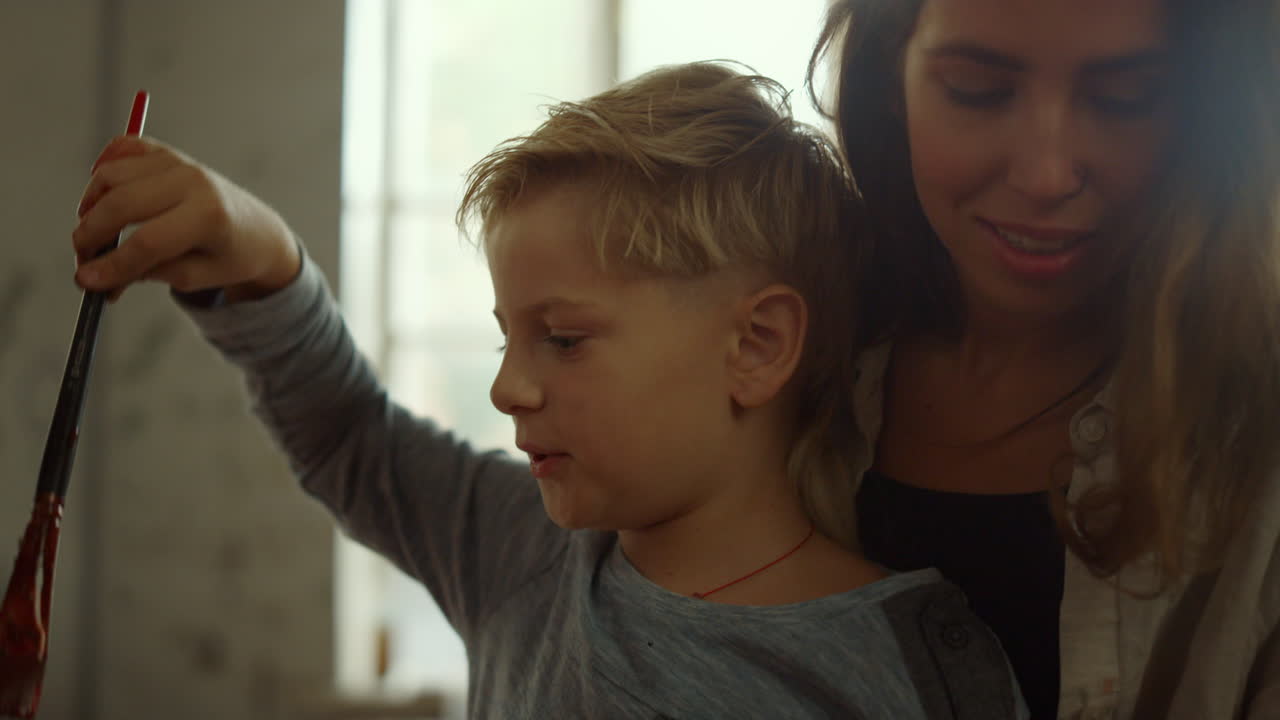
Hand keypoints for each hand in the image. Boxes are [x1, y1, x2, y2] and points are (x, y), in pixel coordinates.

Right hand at [72, 136, 300, 302]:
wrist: (258, 230)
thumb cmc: (229, 257)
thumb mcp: (195, 276)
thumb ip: (147, 274)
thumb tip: (95, 277)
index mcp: (209, 217)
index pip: (148, 241)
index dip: (112, 264)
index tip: (86, 281)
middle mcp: (193, 182)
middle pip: (122, 204)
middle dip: (91, 236)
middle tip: (82, 260)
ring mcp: (178, 162)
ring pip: (111, 177)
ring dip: (91, 207)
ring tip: (93, 236)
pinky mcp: (167, 153)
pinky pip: (121, 149)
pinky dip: (103, 169)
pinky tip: (99, 196)